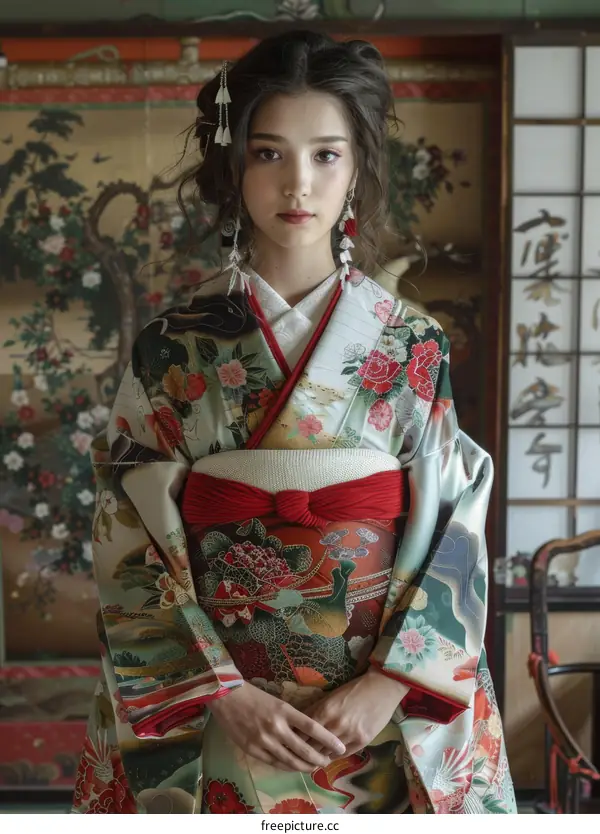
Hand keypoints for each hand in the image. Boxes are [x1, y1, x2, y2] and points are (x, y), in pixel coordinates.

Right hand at [208, 681, 345, 771]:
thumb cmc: (254, 695)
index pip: (312, 727)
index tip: (340, 747)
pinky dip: (286, 767)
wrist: (227, 697)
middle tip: (328, 762)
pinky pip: (274, 763)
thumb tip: (309, 733)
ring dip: (304, 766)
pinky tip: (294, 767)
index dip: (328, 739)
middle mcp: (276, 727)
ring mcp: (263, 740)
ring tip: (314, 768)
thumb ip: (291, 718)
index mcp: (284, 710)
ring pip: (290, 761)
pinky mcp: (252, 750)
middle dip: (319, 758)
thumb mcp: (277, 701)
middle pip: (304, 749)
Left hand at [303, 668, 408, 756]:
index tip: (289, 743)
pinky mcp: (362, 741)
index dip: (294, 739)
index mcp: (325, 710)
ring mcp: (350, 734)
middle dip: (304, 751)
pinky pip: (342, 755)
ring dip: (318, 756)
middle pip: (313, 746)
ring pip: (327, 753)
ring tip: (311, 759)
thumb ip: (315, 710)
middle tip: (297, 755)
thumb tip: (299, 723)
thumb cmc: (354, 689)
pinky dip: (333, 756)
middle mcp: (335, 724)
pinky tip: (328, 756)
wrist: (381, 687)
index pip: (302, 732)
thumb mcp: (330, 696)